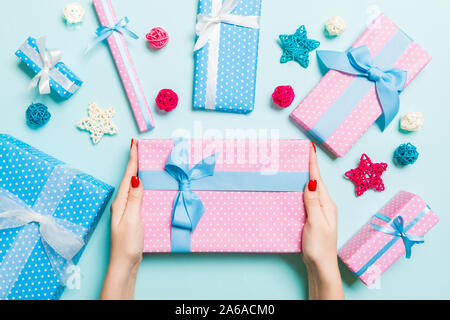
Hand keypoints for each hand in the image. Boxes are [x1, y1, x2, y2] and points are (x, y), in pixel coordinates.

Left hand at [100, 139, 143, 299]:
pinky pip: (137, 195)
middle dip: (134, 162)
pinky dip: (141, 185)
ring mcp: (127, 210)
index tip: (134, 143)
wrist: (125, 263)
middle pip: (130, 178)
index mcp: (121, 202)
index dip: (133, 159)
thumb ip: (135, 198)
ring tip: (142, 160)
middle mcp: (122, 203)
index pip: (128, 176)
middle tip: (138, 147)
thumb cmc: (127, 243)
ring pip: (133, 186)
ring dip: (137, 172)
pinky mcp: (132, 216)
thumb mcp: (132, 219)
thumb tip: (136, 178)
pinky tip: (145, 185)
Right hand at [302, 142, 343, 299]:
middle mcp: (324, 205)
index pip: (319, 179)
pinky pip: (305, 200)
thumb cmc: (320, 247)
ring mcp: (318, 211)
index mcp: (327, 204)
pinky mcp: (311, 218)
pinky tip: (293, 189)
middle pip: (315, 181)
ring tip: (296, 165)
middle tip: (300, 152)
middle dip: (307, 166)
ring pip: (309, 190)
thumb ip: (313, 202)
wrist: (321, 266)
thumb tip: (312, 181)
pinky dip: (299, 191)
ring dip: (303, 177)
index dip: (313, 163)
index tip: (309, 148)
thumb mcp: (316, 223)